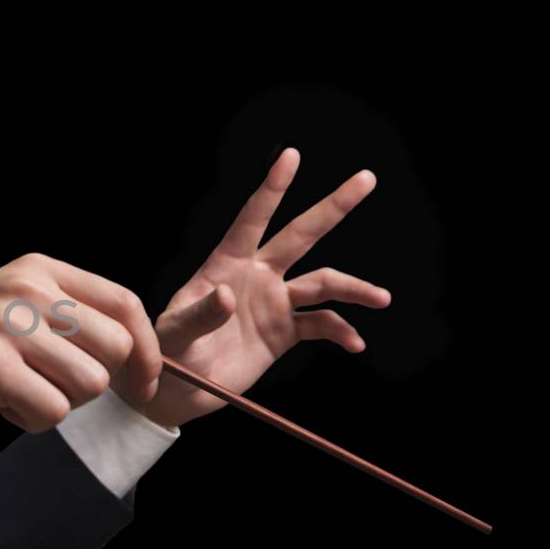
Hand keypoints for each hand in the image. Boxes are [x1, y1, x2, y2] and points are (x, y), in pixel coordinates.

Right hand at [0, 252, 164, 449]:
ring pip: (90, 383)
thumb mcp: (8, 309)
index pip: (125, 304)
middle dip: (94, 382)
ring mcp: (7, 324)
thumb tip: (136, 348)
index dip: (147, 351)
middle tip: (50, 388)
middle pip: (116, 348)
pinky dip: (31, 420)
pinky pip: (54, 411)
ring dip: (59, 402)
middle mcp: (26, 288)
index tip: (143, 384)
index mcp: (36, 270)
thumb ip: (63, 316)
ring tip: (16, 393)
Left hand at [118, 147, 391, 429]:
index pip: (252, 220)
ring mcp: (274, 302)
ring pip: (322, 283)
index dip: (272, 189)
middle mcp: (256, 276)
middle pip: (301, 235)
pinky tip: (354, 343)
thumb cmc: (167, 353)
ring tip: (382, 298)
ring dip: (353, 288)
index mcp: (225, 265)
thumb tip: (228, 295)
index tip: (290, 156)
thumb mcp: (175, 333)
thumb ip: (200, 314)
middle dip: (333, 207)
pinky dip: (341, 332)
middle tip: (366, 179)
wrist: (179, 392)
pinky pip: (322, 324)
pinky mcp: (284, 332)